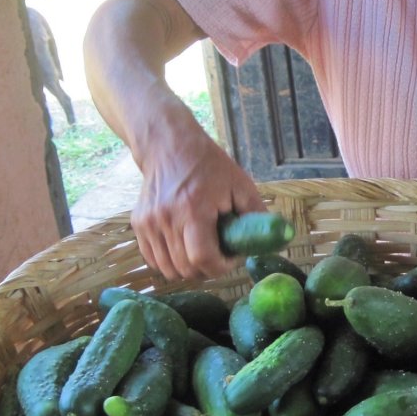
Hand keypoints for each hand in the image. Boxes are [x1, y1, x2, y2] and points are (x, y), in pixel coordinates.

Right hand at [130, 111, 265, 280]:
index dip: (221, 267)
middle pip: (186, 268)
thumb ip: (256, 214)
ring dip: (188, 269)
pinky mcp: (139, 225)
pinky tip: (184, 248)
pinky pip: (154, 260)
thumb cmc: (208, 165)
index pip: (203, 258)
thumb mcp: (239, 184)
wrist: (169, 146)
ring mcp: (149, 223)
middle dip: (208, 269)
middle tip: (220, 255)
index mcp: (193, 209)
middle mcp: (166, 219)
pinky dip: (170, 262)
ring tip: (202, 251)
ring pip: (168, 269)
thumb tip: (277, 238)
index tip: (232, 258)